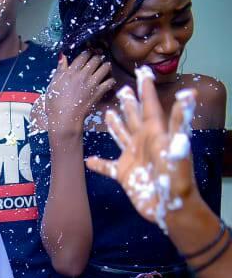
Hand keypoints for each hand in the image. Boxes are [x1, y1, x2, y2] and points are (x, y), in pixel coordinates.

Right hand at [45, 51, 115, 137]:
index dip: (88, 51)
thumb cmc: (55, 103)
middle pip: (96, 58)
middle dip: (98, 56)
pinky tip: (108, 81)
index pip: (83, 55)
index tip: (90, 52)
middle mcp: (82, 75)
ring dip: (106, 65)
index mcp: (70, 72)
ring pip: (105, 67)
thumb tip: (62, 55)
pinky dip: (111, 80)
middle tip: (99, 58)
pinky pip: (110, 81)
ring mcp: (92, 83)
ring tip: (105, 67)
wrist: (64, 119)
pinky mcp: (98, 92)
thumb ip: (60, 69)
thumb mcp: (53, 84)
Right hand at [86, 72, 198, 227]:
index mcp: (154, 133)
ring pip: (121, 137)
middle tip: (121, 89)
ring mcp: (133, 158)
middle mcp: (143, 142)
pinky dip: (98, 164)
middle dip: (129, 103)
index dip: (146, 88)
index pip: (150, 106)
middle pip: (134, 118)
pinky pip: (108, 167)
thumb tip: (189, 93)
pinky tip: (88, 161)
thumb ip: (180, 121)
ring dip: (115, 126)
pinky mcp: (124, 175)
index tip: (142, 71)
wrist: (170, 207)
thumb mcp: (178, 146)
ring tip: (108, 113)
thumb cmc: (177, 177)